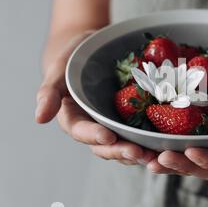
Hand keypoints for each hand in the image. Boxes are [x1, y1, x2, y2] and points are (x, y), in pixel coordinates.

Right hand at [35, 32, 157, 165]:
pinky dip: (153, 142)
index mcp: (74, 119)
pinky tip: (168, 145)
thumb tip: (39, 119)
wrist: (93, 49)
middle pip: (106, 146)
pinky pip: (142, 134)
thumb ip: (49, 92)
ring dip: (140, 154)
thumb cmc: (72, 57)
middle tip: (139, 153)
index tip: (108, 136)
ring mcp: (115, 126)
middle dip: (122, 151)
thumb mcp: (58, 68)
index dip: (94, 136)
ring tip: (157, 157)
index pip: (82, 131)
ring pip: (126, 146)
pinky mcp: (133, 121)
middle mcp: (95, 128)